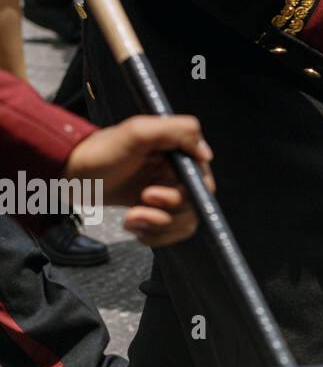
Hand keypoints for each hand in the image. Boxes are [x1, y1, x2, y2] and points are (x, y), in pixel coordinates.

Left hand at [64, 115, 212, 247]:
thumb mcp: (138, 132)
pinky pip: (170, 232)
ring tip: (131, 220)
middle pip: (194, 207)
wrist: (72, 174)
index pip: (202, 184)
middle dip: (165, 213)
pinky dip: (154, 235)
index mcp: (180, 155)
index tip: (150, 194)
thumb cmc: (101, 152)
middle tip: (137, 207)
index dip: (183, 196)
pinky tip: (134, 227)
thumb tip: (205, 154)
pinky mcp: (156, 210)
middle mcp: (179, 175)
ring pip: (184, 222)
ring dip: (158, 227)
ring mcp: (168, 194)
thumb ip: (177, 131)